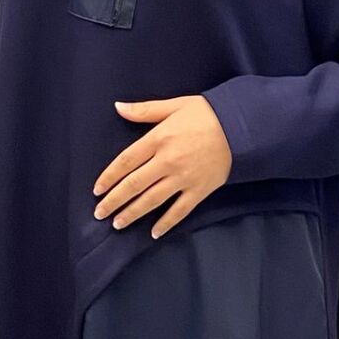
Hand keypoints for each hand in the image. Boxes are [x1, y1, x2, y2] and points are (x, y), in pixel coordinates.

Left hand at [92, 95, 232, 238]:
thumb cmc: (206, 113)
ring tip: (118, 223)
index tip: (97, 190)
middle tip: (99, 213)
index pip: (126, 161)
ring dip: (132, 213)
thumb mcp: (174, 105)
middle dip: (114, 201)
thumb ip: (144, 110)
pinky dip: (166, 223)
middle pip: (134, 185)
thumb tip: (118, 107)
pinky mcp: (199, 190)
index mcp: (158, 138)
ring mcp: (184, 178)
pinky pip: (179, 210)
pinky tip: (154, 233)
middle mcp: (167, 161)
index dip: (109, 177)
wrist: (241, 126)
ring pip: (152, 200)